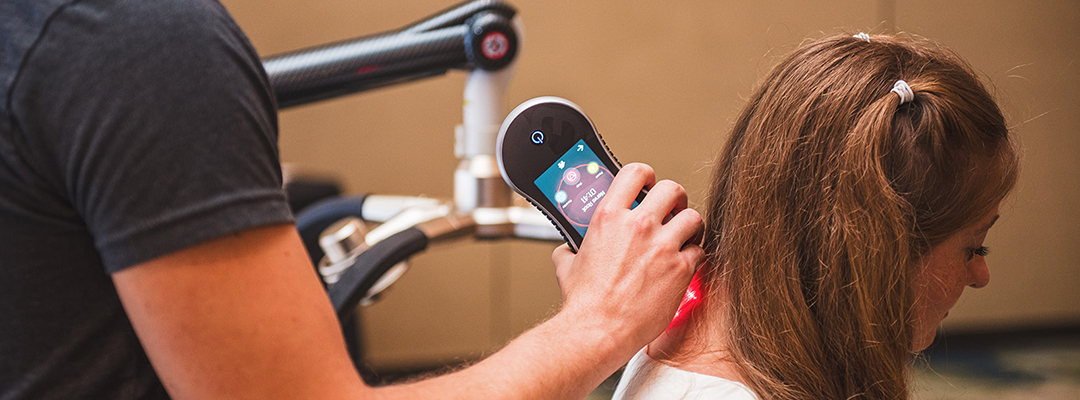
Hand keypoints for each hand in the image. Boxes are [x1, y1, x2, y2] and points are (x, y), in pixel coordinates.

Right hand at [551, 162, 703, 354]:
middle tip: (673, 210)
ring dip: (690, 226)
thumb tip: (569, 248)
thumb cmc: (584, 303)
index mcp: (608, 217)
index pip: (635, 173)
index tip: (650, 184)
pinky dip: (695, 256)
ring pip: (693, 217)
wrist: (598, 330)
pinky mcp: (679, 269)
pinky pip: (700, 250)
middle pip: (672, 189)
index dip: (647, 175)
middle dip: (676, 198)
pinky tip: (684, 264)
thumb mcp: (566, 265)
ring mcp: (661, 246)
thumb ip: (571, 248)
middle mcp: (637, 225)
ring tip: (683, 237)